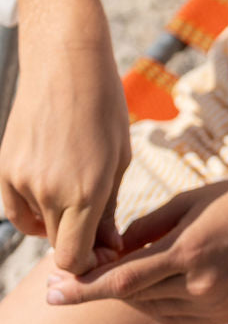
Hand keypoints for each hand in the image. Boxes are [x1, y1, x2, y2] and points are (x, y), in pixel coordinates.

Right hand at [0, 27, 130, 273]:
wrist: (66, 61)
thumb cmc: (104, 104)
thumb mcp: (120, 156)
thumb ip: (110, 209)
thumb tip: (107, 248)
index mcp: (86, 190)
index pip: (75, 258)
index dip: (90, 262)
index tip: (102, 248)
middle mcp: (50, 191)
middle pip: (57, 243)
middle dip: (77, 237)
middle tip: (95, 216)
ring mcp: (22, 180)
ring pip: (37, 224)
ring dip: (55, 218)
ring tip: (75, 183)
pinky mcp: (4, 168)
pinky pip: (17, 208)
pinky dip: (33, 206)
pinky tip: (52, 182)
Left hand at [44, 176, 227, 323]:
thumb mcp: (189, 201)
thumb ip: (148, 227)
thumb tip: (113, 248)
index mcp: (188, 250)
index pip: (122, 279)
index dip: (83, 288)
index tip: (52, 290)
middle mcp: (198, 285)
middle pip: (132, 295)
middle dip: (99, 287)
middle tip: (72, 276)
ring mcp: (210, 304)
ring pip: (150, 309)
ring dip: (129, 293)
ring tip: (119, 270)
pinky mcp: (220, 315)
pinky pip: (172, 317)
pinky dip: (154, 303)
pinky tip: (153, 283)